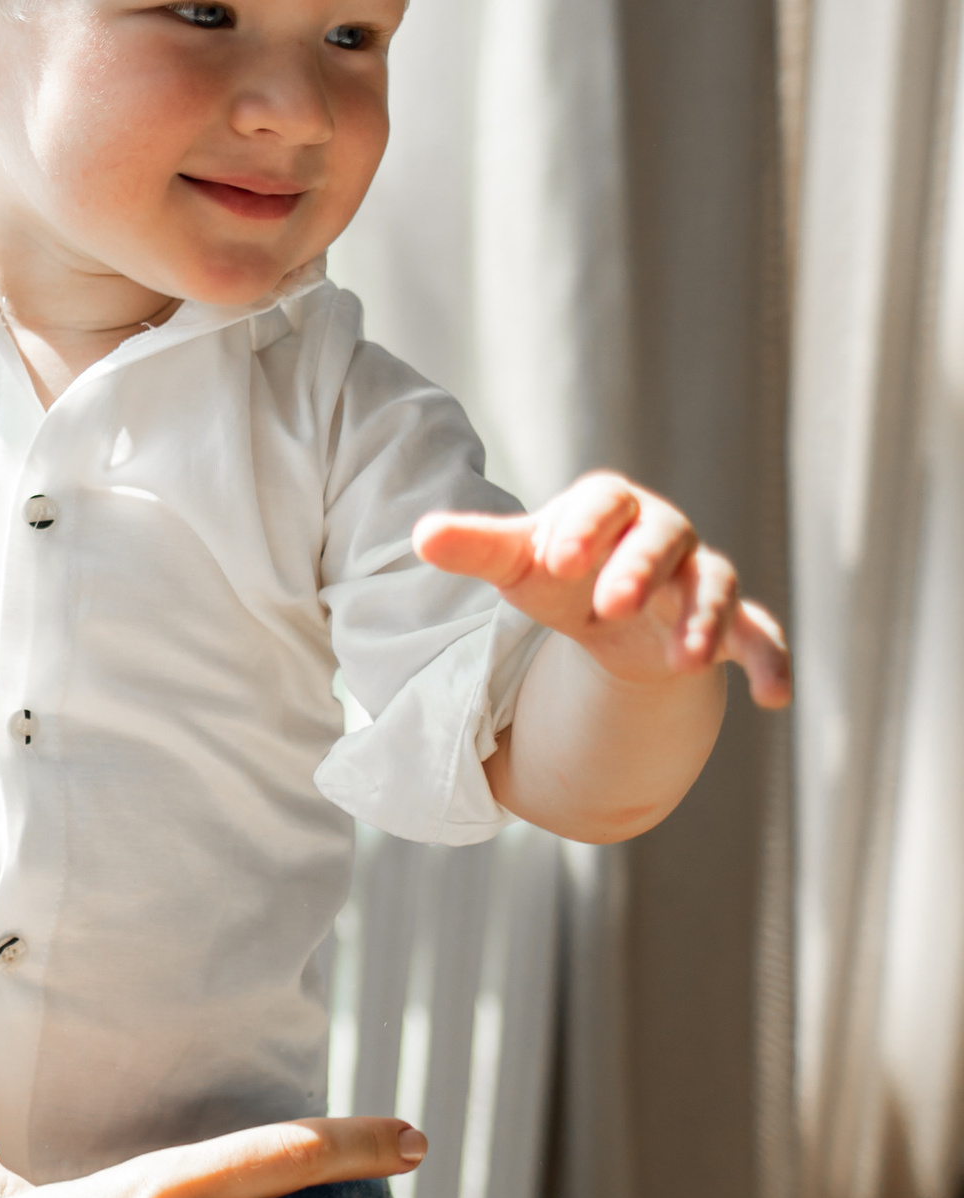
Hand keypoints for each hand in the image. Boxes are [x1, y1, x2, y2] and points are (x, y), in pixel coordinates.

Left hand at [415, 472, 790, 709]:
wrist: (607, 607)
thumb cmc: (561, 572)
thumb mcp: (519, 563)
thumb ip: (478, 547)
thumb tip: (421, 535)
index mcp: (611, 507)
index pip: (604, 500)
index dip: (584, 526)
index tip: (557, 559)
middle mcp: (664, 535)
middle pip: (663, 540)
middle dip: (640, 570)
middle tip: (611, 605)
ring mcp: (699, 579)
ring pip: (713, 588)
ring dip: (704, 621)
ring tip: (686, 662)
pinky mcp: (726, 624)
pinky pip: (757, 635)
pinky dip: (770, 660)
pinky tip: (776, 697)